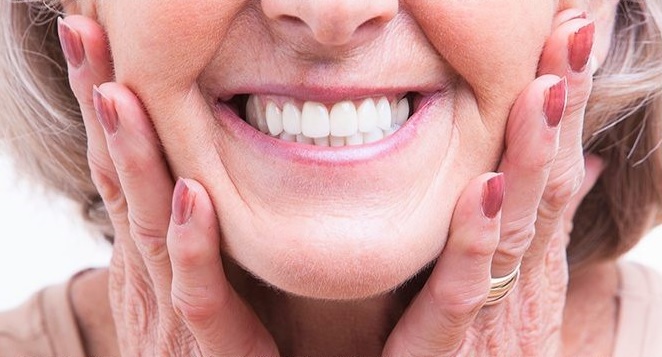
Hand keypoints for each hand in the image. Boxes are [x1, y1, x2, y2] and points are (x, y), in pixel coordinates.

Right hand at [58, 16, 278, 355]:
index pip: (120, 164)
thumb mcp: (189, 271)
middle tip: (82, 33)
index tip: (96, 37)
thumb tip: (183, 170)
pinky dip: (191, 240)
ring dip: (134, 156)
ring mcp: (171, 304)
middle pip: (118, 176)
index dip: (105, 102)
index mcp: (145, 248)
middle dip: (100, 104)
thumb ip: (184, 227)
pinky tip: (191, 195)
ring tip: (119, 95)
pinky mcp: (210, 339)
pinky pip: (196, 287)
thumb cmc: (217, 338)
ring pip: (146, 222)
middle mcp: (147, 268)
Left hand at [383, 9, 602, 355]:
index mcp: (531, 262)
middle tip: (572, 32)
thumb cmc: (479, 351)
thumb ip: (539, 225)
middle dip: (561, 110)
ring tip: (544, 90)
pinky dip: (474, 240)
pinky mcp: (448, 346)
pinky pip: (462, 290)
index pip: (555, 171)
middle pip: (546, 186)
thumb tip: (585, 164)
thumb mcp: (514, 286)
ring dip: (531, 157)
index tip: (571, 37)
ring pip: (516, 227)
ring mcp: (494, 315)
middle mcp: (522, 282)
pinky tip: (482, 189)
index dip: (566, 106)